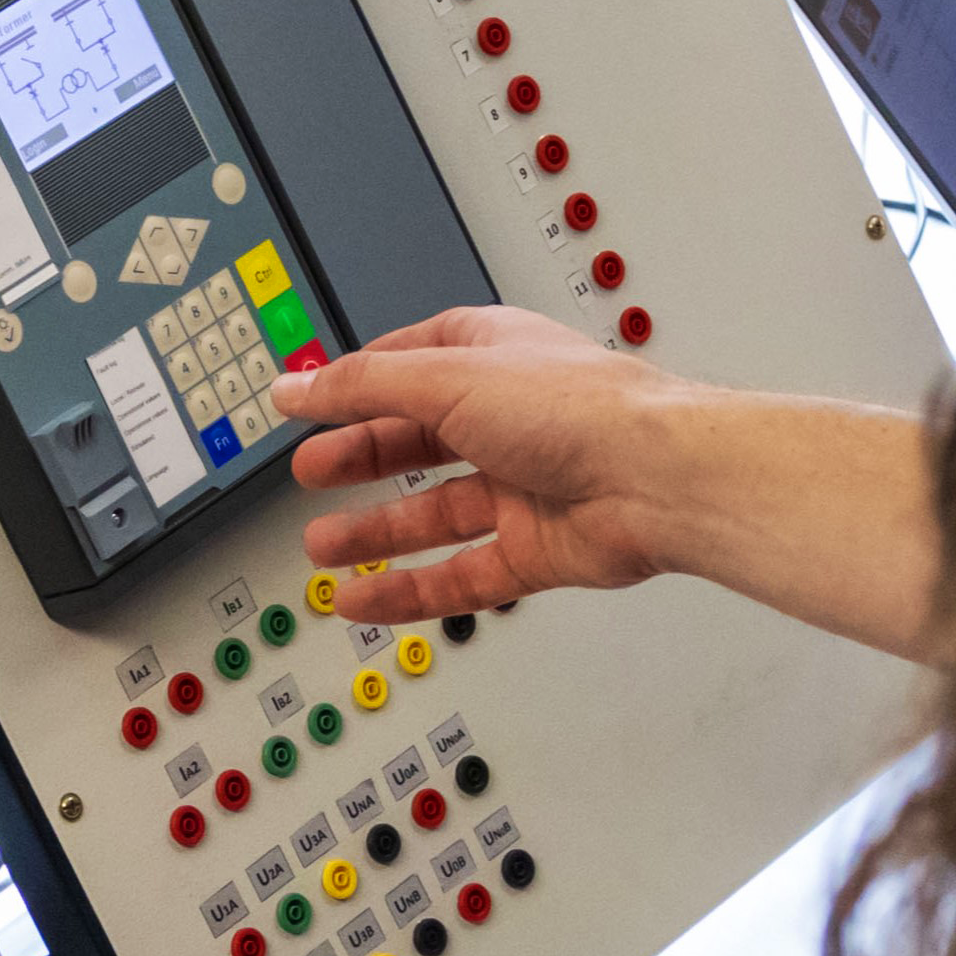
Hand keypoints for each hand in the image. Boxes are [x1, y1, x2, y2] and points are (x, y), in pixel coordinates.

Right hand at [278, 306, 695, 620]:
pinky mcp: (536, 549)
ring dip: (375, 532)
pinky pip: (460, 575)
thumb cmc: (580, 409)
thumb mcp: (447, 378)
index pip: (408, 364)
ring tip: (322, 546)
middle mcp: (507, 419)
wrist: (658, 480)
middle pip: (416, 440)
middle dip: (359, 457)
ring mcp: (523, 487)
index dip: (356, 383)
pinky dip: (410, 590)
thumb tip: (297, 385)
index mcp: (491, 357)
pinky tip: (365, 598)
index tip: (307, 402)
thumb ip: (362, 386)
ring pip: (434, 514)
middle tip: (312, 472)